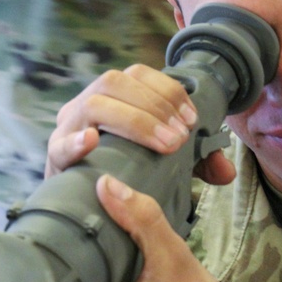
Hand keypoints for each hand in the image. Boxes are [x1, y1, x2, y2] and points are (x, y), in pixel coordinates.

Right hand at [45, 64, 235, 184]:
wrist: (78, 207)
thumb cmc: (124, 174)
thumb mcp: (162, 162)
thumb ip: (193, 163)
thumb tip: (226, 172)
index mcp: (110, 98)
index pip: (136, 74)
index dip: (167, 90)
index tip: (192, 119)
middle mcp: (85, 106)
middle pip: (114, 81)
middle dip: (153, 105)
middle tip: (180, 137)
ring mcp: (67, 130)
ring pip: (93, 104)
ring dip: (134, 121)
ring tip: (163, 145)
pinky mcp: (55, 161)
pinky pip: (59, 146)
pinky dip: (75, 142)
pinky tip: (92, 142)